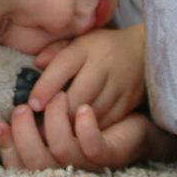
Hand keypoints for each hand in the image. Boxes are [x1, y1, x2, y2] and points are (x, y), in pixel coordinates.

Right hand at [0, 100, 176, 170]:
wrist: (138, 121)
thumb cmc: (90, 120)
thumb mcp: (55, 117)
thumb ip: (31, 120)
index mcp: (52, 164)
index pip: (20, 167)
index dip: (7, 147)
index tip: (0, 122)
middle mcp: (68, 171)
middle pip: (35, 164)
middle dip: (25, 134)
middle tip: (25, 107)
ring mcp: (91, 167)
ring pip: (62, 152)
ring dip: (56, 121)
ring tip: (59, 96)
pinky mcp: (113, 155)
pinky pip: (93, 148)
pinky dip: (86, 128)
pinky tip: (84, 108)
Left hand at [28, 23, 145, 128]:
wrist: (144, 51)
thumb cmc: (100, 48)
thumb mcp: (77, 41)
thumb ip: (56, 51)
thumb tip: (37, 63)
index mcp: (87, 47)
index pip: (64, 65)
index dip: (46, 86)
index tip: (32, 105)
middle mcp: (104, 65)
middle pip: (79, 95)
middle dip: (58, 114)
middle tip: (38, 129)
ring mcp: (119, 85)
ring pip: (93, 113)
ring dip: (72, 126)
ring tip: (53, 136)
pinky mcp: (129, 102)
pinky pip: (107, 122)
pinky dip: (90, 130)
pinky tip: (76, 135)